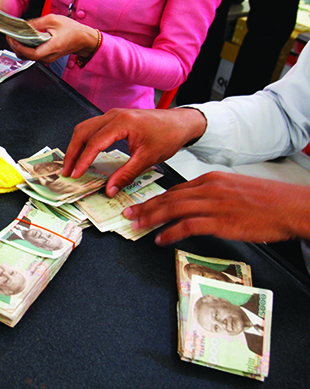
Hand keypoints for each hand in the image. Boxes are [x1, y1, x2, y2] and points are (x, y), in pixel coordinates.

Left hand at [6, 14, 98, 62]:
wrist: (83, 39)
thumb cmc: (72, 30)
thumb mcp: (54, 20)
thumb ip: (37, 23)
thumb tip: (24, 24)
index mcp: (52, 47)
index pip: (31, 53)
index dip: (19, 47)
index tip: (12, 38)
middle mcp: (48, 56)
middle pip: (26, 56)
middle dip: (15, 46)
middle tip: (10, 36)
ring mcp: (47, 58)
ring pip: (28, 57)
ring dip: (20, 47)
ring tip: (15, 37)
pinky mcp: (46, 57)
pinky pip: (32, 55)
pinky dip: (25, 48)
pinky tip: (23, 40)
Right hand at [62, 108, 206, 196]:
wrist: (181, 123)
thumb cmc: (168, 136)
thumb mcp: (147, 159)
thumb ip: (126, 175)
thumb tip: (110, 189)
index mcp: (122, 123)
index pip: (94, 142)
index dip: (83, 160)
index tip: (76, 174)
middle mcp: (114, 115)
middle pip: (83, 132)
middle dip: (72, 152)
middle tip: (67, 171)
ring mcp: (113, 114)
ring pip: (85, 128)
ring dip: (76, 145)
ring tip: (72, 164)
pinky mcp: (114, 118)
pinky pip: (92, 127)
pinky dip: (84, 140)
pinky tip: (83, 152)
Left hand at [123, 172, 309, 245]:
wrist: (290, 207)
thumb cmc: (267, 201)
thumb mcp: (235, 189)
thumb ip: (214, 195)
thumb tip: (197, 205)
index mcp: (211, 179)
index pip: (175, 189)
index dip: (156, 199)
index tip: (141, 205)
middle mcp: (208, 189)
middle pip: (168, 198)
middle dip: (145, 207)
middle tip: (129, 215)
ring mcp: (213, 205)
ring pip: (172, 210)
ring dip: (151, 219)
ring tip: (137, 227)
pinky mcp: (220, 221)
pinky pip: (186, 226)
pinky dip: (170, 233)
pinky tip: (160, 239)